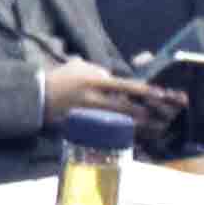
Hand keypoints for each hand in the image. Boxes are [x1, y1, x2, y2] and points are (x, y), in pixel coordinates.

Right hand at [39, 55, 182, 124]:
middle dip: (148, 113)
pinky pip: (108, 134)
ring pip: (120, 124)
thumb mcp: (80, 67)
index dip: (144, 91)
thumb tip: (116, 78)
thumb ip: (100, 71)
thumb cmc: (61, 79)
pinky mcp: (84, 129)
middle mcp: (93, 101)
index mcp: (94, 82)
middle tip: (167, 116)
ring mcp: (89, 117)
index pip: (125, 86)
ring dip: (141, 127)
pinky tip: (138, 138)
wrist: (36, 97)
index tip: (161, 94)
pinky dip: (124, 136)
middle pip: (127, 109)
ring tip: (159, 129)